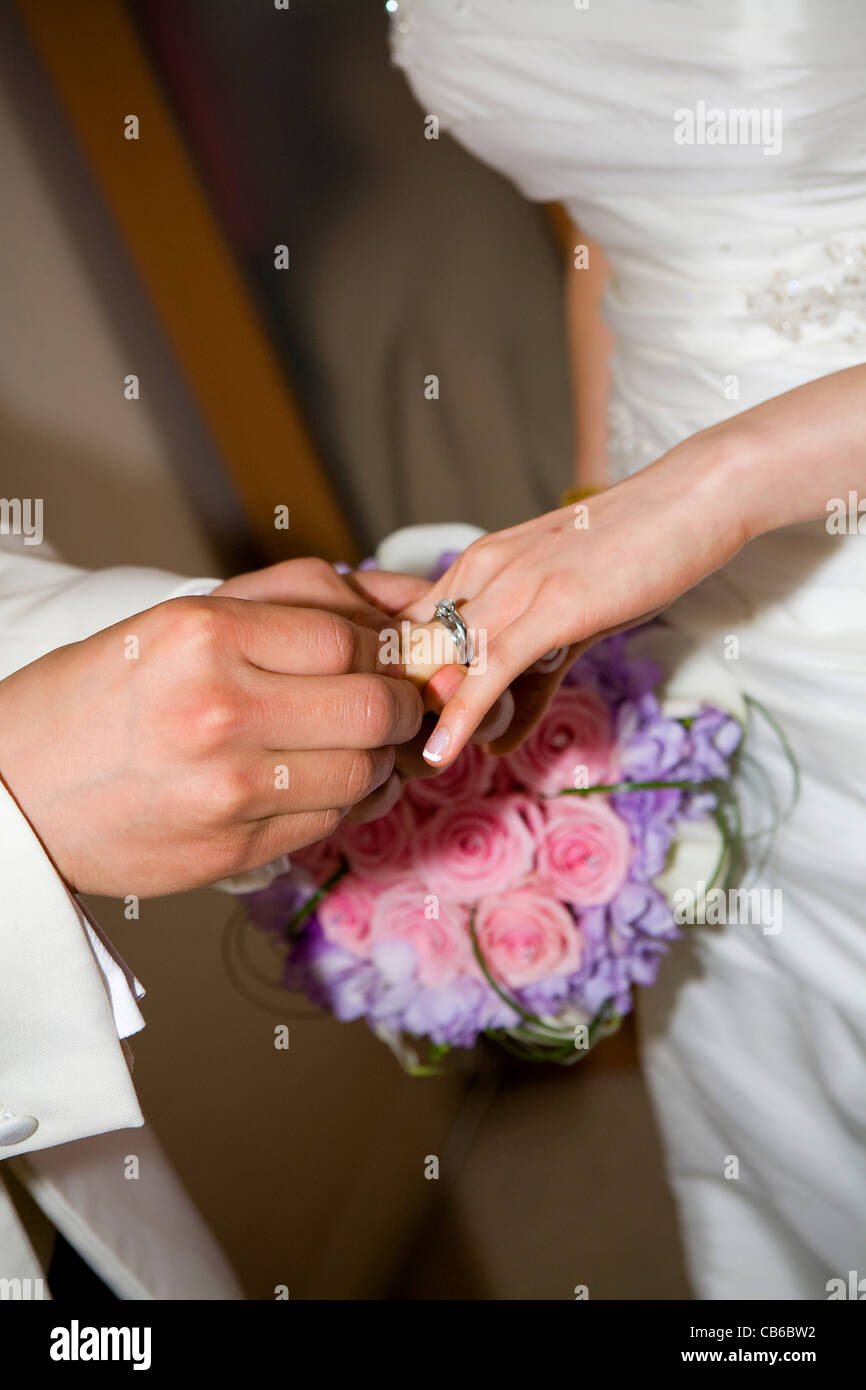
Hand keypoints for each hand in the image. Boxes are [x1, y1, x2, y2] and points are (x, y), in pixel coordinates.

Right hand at [0, 594, 421, 896]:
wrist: (14, 794)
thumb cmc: (98, 698)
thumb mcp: (178, 621)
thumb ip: (294, 598)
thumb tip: (406, 600)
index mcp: (203, 635)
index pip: (351, 638)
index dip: (383, 650)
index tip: (383, 658)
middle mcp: (220, 709)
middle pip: (375, 705)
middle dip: (402, 705)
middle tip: (392, 704)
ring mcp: (230, 786)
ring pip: (366, 769)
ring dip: (376, 757)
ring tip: (345, 744)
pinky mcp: (235, 846)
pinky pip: (333, 819)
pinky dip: (344, 800)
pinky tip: (316, 781)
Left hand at [401, 426, 753, 766]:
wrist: (693, 498)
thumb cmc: (635, 553)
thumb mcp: (570, 620)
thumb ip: (532, 685)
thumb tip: (497, 742)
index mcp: (477, 564)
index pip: (404, 630)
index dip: (389, 684)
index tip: (388, 731)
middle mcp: (481, 569)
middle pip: (408, 650)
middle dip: (392, 707)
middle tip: (390, 763)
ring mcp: (515, 585)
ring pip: (440, 661)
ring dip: (418, 720)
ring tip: (402, 770)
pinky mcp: (553, 606)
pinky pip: (491, 669)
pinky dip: (461, 716)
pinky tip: (441, 754)